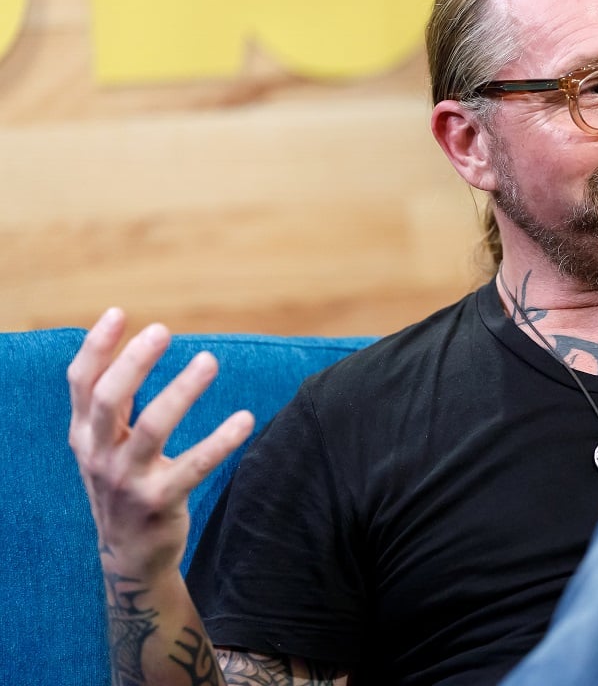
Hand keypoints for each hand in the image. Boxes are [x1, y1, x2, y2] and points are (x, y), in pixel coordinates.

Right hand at [67, 308, 253, 581]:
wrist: (129, 557)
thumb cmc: (122, 484)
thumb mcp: (104, 446)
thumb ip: (112, 404)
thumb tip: (130, 345)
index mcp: (84, 436)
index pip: (81, 383)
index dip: (97, 347)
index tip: (119, 312)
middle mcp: (98, 456)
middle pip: (107, 399)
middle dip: (133, 362)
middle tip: (162, 330)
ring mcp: (126, 481)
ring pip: (151, 427)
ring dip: (181, 390)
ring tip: (209, 360)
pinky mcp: (159, 502)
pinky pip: (194, 466)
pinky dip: (221, 440)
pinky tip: (245, 418)